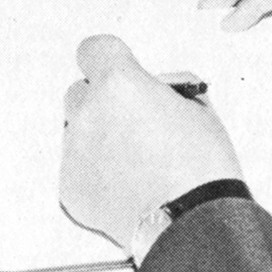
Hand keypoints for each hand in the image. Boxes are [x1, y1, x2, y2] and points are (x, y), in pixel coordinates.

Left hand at [60, 35, 242, 251]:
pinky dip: (95, 172)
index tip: (116, 67)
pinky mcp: (70, 188)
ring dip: (98, 136)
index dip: (107, 58)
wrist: (192, 222)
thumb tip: (156, 90)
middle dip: (103, 101)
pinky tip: (126, 184)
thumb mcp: (197, 106)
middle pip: (81, 91)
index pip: (93, 49)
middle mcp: (90, 112)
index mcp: (120, 83)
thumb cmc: (201, 168)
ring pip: (78, 130)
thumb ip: (165, 88)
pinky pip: (77, 167)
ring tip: (133, 160)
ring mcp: (76, 152)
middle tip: (133, 121)